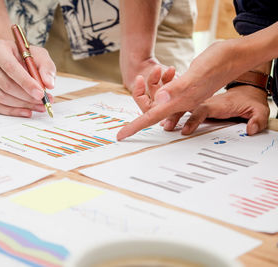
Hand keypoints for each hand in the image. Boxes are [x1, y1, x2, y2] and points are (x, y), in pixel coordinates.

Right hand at [0, 39, 55, 116]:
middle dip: (27, 96)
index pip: (10, 68)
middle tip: (43, 101)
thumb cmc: (23, 55)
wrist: (7, 57)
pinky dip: (13, 111)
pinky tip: (27, 111)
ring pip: (2, 98)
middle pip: (6, 85)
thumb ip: (46, 67)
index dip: (26, 83)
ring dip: (23, 105)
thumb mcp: (38, 54)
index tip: (41, 93)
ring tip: (39, 106)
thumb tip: (49, 84)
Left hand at [117, 40, 253, 139]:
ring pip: (159, 98)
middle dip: (142, 94)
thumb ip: (178, 88)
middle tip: (142, 77)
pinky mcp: (188, 88)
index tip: (120, 136)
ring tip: (160, 69)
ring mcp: (185, 96)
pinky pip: (169, 91)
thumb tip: (160, 100)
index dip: (134, 127)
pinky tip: (168, 71)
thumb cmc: (218, 63)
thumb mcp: (197, 74)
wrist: (235, 56)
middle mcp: (181, 102)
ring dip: (154, 84)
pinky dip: (163, 81)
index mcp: (180, 101)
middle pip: (152, 108)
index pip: (151, 117)